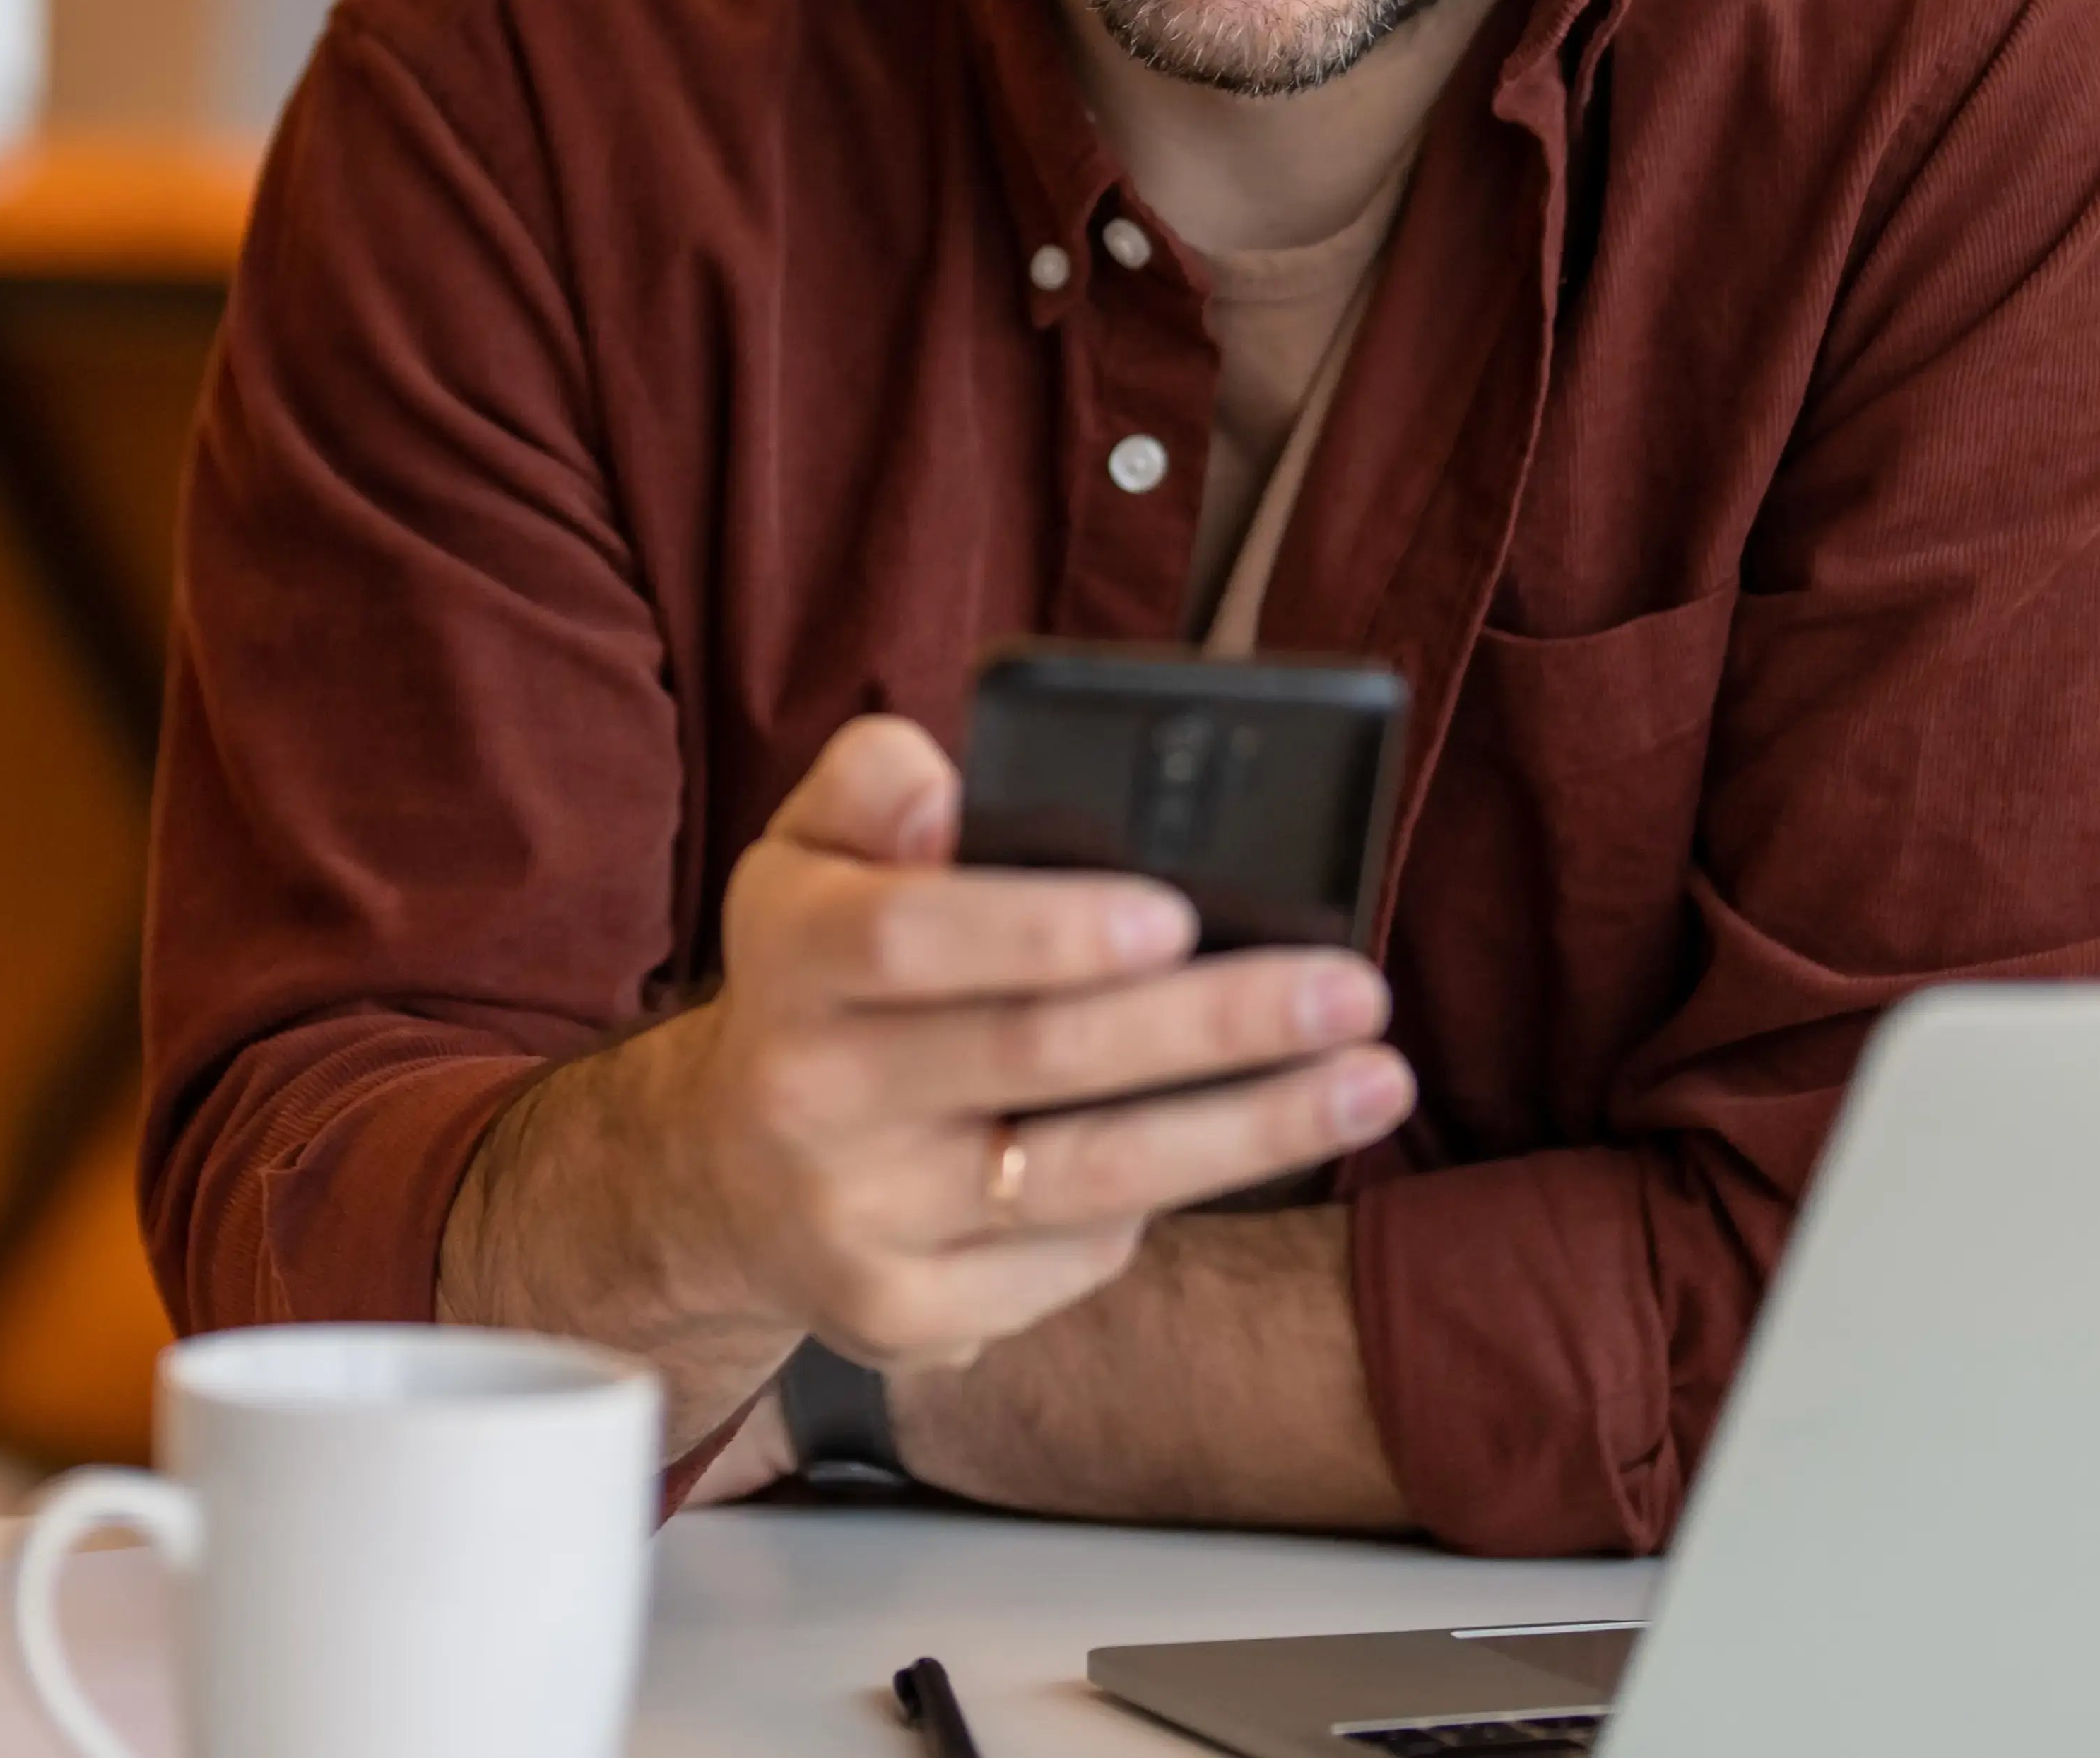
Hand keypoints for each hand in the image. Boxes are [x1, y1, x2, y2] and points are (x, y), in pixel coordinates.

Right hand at [442, 714, 1409, 1420]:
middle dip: (1215, 1022)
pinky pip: (1072, 1261)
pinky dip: (1164, 1206)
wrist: (727, 1172)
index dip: (1042, 928)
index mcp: (790, 956)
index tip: (1176, 913)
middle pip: (1036, 1056)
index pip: (910, 936)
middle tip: (1353, 991)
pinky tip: (1239, 1150)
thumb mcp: (812, 850)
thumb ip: (875, 782)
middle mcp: (807, 1096)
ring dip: (1250, 1130)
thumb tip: (946, 795)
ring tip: (1372, 1081)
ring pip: (1086, 1178)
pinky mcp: (903, 1317)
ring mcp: (855, 1221)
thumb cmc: (826, 975)